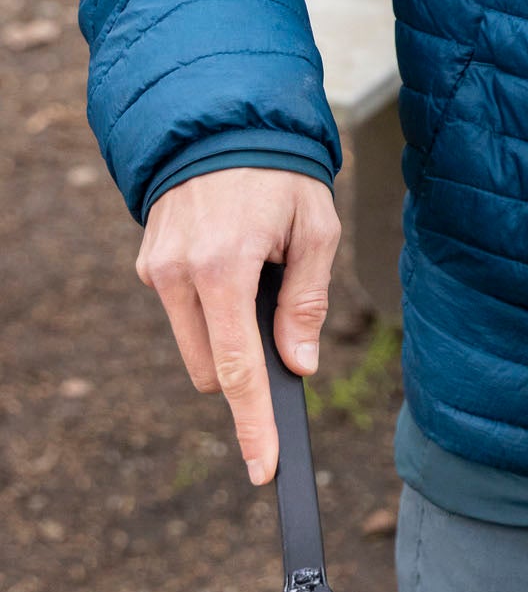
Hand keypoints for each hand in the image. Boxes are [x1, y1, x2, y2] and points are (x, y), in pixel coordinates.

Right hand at [135, 168, 340, 484]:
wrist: (223, 123)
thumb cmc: (280, 175)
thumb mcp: (315, 229)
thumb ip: (306, 301)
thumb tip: (299, 365)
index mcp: (224, 268)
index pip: (237, 369)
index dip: (253, 424)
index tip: (263, 467)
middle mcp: (179, 274)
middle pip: (212, 369)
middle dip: (246, 364)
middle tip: (282, 317)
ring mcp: (156, 269)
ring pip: (195, 344)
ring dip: (227, 331)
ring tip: (258, 269)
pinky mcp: (148, 263)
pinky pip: (183, 310)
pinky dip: (210, 304)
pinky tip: (232, 258)